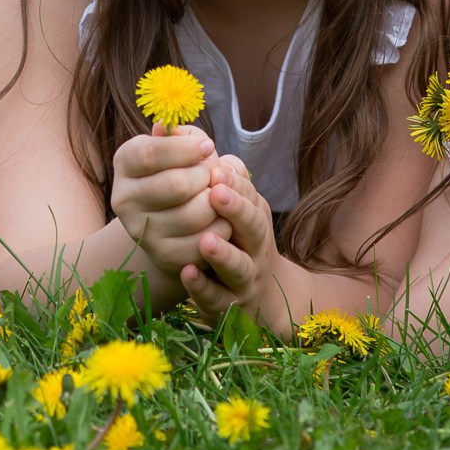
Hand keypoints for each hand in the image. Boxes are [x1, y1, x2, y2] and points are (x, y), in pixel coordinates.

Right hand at [109, 126, 223, 276]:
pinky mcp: (162, 255)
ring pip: (192, 215)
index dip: (186, 149)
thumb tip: (168, 129)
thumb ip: (180, 135)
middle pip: (176, 185)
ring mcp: (140, 230)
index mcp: (124, 162)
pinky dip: (220, 228)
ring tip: (218, 195)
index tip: (208, 147)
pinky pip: (202, 242)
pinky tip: (220, 218)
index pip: (150, 154)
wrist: (175, 216)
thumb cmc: (183, 169)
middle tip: (214, 175)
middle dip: (205, 177)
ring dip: (217, 203)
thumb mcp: (181, 146)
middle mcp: (123, 198)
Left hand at [179, 159, 289, 333]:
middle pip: (254, 228)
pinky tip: (187, 273)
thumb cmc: (239, 241)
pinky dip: (202, 287)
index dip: (236, 184)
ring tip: (206, 240)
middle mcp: (255, 248)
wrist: (262, 298)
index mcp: (256, 220)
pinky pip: (215, 298)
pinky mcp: (226, 306)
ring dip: (223, 254)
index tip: (216, 168)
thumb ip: (222, 179)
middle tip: (216, 193)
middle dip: (237, 210)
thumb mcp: (238, 209)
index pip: (251, 198)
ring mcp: (244, 279)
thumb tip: (199, 144)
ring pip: (238, 267)